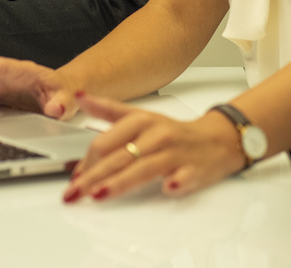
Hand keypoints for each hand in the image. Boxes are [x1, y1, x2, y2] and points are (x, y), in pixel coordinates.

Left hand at [61, 94, 246, 202]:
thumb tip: (80, 97)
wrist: (217, 139)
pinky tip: (168, 188)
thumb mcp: (140, 117)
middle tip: (74, 192)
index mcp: (141, 122)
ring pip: (144, 168)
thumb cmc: (173, 133)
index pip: (106, 142)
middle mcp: (156, 135)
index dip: (87, 162)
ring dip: (121, 182)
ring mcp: (175, 152)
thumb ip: (108, 110)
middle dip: (93, 176)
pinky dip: (176, 182)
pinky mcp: (194, 169)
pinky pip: (184, 176)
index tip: (73, 178)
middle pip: (120, 157)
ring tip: (100, 194)